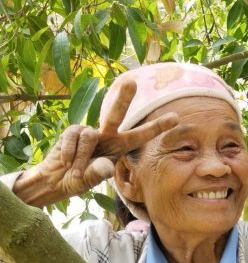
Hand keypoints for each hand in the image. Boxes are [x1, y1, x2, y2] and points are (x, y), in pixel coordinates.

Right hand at [13, 80, 177, 206]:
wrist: (55, 180)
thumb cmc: (80, 178)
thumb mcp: (91, 179)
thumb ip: (98, 173)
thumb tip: (105, 166)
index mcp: (120, 147)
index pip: (141, 135)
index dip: (158, 127)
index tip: (176, 118)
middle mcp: (107, 135)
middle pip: (115, 114)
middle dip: (123, 98)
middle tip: (131, 82)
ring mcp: (89, 132)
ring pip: (90, 136)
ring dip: (81, 158)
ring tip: (75, 170)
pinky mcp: (73, 131)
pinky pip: (74, 138)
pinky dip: (69, 154)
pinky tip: (65, 161)